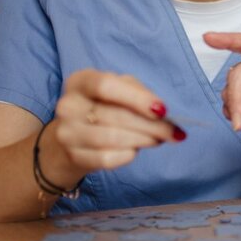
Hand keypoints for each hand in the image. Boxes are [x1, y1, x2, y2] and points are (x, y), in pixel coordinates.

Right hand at [47, 69, 179, 184]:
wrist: (71, 138)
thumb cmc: (103, 108)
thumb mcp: (119, 91)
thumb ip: (139, 94)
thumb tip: (163, 111)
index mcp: (81, 81)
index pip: (106, 86)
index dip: (137, 98)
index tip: (163, 110)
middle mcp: (68, 105)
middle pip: (115, 116)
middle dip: (151, 125)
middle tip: (173, 132)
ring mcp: (67, 133)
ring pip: (112, 139)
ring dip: (143, 140)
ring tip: (158, 139)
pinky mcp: (73, 156)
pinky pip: (107, 159)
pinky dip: (128, 155)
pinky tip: (134, 150)